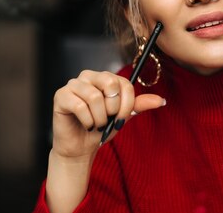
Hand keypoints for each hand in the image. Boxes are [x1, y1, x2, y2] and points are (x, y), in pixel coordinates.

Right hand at [51, 69, 165, 159]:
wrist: (81, 147)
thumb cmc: (101, 128)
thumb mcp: (123, 116)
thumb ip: (139, 105)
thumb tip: (161, 100)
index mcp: (106, 78)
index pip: (124, 83)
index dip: (127, 104)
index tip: (122, 118)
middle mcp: (89, 76)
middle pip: (111, 84)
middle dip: (113, 109)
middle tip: (107, 120)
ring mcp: (73, 84)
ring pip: (95, 97)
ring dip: (99, 118)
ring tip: (95, 124)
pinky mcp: (61, 95)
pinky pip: (80, 106)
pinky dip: (87, 120)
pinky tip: (85, 125)